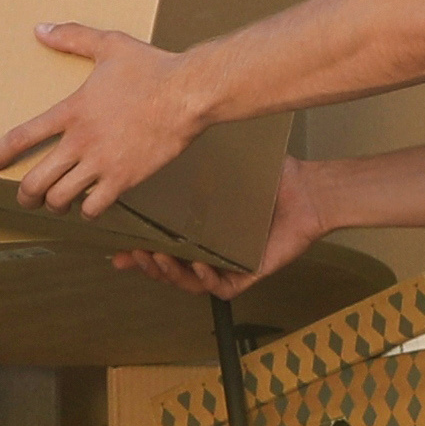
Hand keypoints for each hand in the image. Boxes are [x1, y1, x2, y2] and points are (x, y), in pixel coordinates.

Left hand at [0, 22, 218, 223]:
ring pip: (62, 199)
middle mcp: (81, 142)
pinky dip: (88, 211)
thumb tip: (41, 30)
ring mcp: (102, 164)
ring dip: (54, 205)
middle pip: (36, 181)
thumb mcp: (109, 45)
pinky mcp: (125, 179)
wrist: (189, 94)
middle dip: (25, 195)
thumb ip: (72, 37)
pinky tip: (90, 205)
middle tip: (25, 198)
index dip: (1, 153)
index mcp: (73, 111)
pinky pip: (95, 207)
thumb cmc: (152, 69)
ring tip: (56, 204)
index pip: (23, 137)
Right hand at [105, 161, 346, 300]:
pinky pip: (220, 288)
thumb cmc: (271, 179)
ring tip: (156, 258)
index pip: (161, 246)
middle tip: (132, 254)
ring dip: (169, 274)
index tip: (116, 250)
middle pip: (169, 270)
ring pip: (189, 283)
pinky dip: (205, 279)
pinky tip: (197, 266)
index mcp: (200, 232)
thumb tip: (163, 137)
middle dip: (146, 265)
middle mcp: (211, 252)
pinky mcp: (248, 276)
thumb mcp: (223, 168)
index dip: (138, 252)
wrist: (308, 191)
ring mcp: (228, 266)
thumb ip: (194, 161)